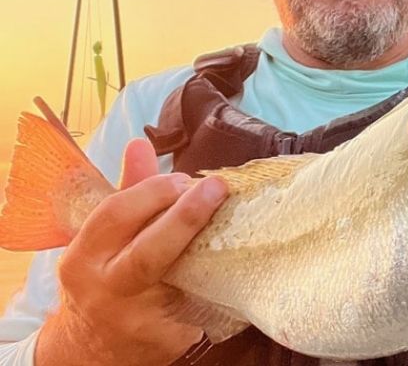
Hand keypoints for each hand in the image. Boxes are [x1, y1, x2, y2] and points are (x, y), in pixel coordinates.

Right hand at [35, 139, 228, 365]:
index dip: (152, 192)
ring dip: (212, 249)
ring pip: (180, 283)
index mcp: (84, 259)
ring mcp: (138, 321)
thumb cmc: (102, 279)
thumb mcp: (101, 239)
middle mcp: (106, 291)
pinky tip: (244, 262)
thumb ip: (127, 191)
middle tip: (218, 188)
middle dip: (185, 217)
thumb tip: (140, 143)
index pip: (115, 216)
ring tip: (237, 220)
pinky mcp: (169, 342)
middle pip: (147, 254)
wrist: (90, 351)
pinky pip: (203, 307)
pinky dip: (224, 283)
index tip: (182, 178)